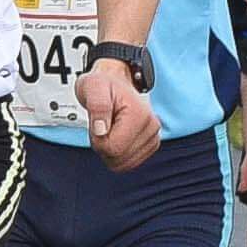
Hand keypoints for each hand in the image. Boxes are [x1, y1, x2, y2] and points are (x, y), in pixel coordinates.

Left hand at [76, 56, 161, 170]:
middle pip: (119, 159)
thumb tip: (101, 130)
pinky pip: (129, 163)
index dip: (98, 141)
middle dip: (103, 147)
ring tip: (108, 130)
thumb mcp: (93, 88)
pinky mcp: (150, 144)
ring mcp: (153, 137)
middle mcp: (151, 127)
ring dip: (110, 152)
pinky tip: (116, 137)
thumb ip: (97, 107)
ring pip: (124, 164)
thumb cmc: (103, 84)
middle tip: (102, 126)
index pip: (114, 148)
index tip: (97, 125)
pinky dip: (117, 155)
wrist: (114, 81)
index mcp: (140, 115)